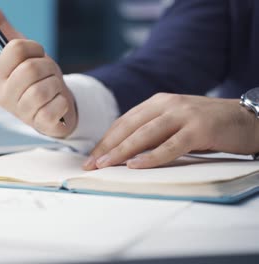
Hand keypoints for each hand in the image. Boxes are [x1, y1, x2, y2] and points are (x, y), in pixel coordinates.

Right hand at [0, 0, 76, 137]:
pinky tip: (58, 104)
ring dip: (57, 84)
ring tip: (53, 89)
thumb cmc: (38, 77)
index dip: (34, 48)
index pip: (15, 49)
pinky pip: (56, 106)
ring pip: (44, 88)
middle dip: (48, 67)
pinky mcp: (39, 125)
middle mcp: (4, 96)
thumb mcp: (23, 51)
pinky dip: (63, 101)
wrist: (57, 105)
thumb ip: (0, 26)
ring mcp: (20, 113)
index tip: (38, 55)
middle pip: (32, 68)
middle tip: (49, 74)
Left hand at [83, 93, 258, 169]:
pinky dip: (151, 157)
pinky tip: (135, 166)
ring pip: (145, 135)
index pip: (124, 122)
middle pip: (129, 127)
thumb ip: (152, 130)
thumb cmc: (207, 124)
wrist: (246, 118)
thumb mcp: (175, 122)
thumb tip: (123, 152)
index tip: (91, 157)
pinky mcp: (199, 129)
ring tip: (105, 165)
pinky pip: (170, 146)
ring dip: (122, 151)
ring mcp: (184, 114)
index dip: (106, 140)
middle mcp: (167, 104)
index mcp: (158, 102)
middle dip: (107, 147)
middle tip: (91, 165)